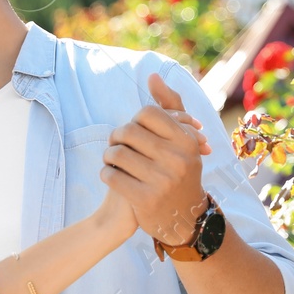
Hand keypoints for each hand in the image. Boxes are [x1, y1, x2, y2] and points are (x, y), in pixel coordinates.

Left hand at [101, 73, 213, 244]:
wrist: (184, 217)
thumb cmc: (179, 170)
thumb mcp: (182, 139)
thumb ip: (169, 105)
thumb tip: (152, 75)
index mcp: (187, 140)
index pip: (146, 114)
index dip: (134, 121)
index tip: (134, 133)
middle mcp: (178, 159)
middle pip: (128, 132)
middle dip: (117, 138)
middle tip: (117, 146)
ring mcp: (162, 181)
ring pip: (116, 153)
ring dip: (109, 157)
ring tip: (113, 161)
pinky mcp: (145, 200)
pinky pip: (111, 176)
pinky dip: (106, 174)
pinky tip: (112, 177)